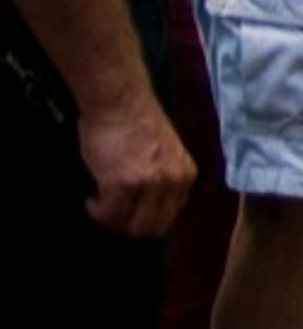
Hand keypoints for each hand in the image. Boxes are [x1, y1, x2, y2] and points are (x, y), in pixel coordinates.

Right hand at [77, 89, 194, 239]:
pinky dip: (96, 211)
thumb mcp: (166, 153)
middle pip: (152, 227)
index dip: (146, 222)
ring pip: (128, 224)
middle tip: (111, 217)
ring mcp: (148, 185)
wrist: (120, 101)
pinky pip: (107, 213)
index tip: (129, 216)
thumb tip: (150, 206)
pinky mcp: (122, 184)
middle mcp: (172, 183)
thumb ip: (165, 178)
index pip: (170, 217)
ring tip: (100, 206)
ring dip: (110, 220)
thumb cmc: (137, 121)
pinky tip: (91, 199)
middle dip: (128, 227)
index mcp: (186, 175)